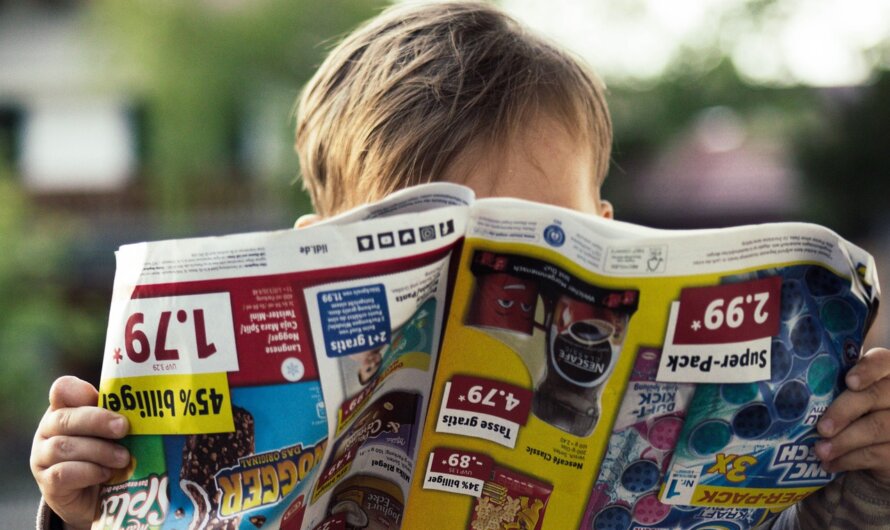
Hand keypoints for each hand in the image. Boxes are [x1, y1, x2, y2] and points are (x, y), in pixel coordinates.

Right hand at [30, 376, 130, 529]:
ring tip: (124, 458)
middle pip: (64, 418)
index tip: (99, 396)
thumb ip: (122, 417)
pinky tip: (106, 474)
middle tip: (123, 428)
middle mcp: (49, 431)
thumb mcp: (116, 433)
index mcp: (66, 410)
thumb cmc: (109, 456)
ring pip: (63, 447)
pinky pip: (63, 473)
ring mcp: (43, 458)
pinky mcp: (49, 485)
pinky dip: (89, 472)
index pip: (62, 390)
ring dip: (98, 451)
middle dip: (97, 421)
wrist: (97, 499)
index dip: (78, 390)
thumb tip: (157, 407)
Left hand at [816, 347, 889, 483]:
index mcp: (885, 374)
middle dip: (844, 411)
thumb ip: (831, 389)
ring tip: (820, 450)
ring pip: (877, 427)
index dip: (868, 368)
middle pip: (876, 395)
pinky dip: (850, 459)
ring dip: (843, 441)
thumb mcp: (841, 400)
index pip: (883, 360)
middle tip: (821, 428)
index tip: (849, 381)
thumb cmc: (849, 419)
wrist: (872, 458)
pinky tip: (831, 464)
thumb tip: (793, 390)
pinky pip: (878, 453)